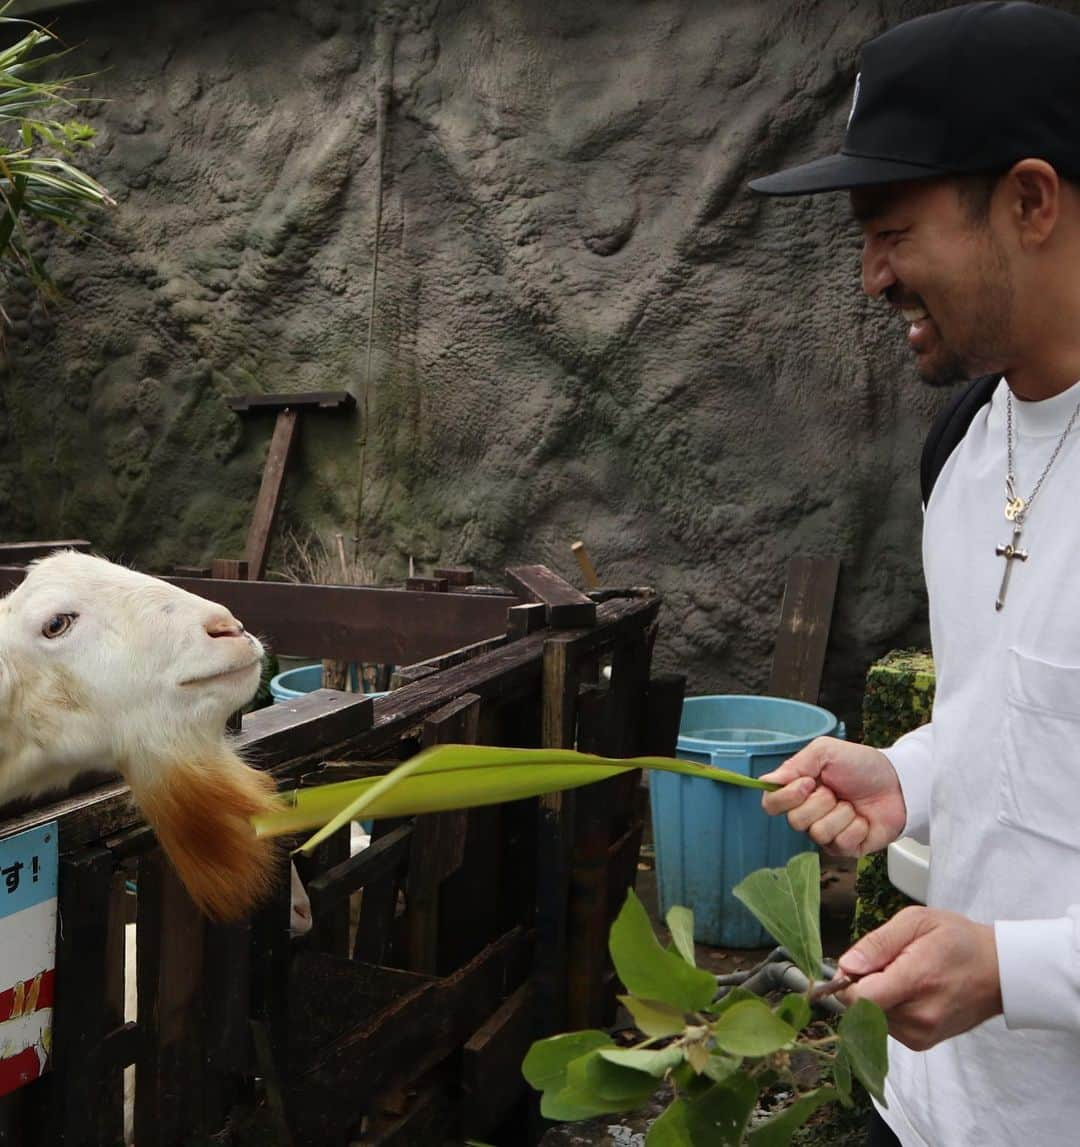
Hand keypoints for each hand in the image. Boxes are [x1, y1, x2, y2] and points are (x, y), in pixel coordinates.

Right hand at [759, 736, 906, 855]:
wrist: (898, 782)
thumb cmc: (861, 765)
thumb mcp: (825, 751)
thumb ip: (795, 764)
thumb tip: (767, 782)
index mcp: (798, 790)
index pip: (770, 803)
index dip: (786, 797)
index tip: (808, 782)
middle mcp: (808, 813)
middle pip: (794, 821)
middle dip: (821, 802)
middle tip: (836, 791)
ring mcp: (826, 833)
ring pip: (817, 833)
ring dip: (841, 814)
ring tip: (852, 804)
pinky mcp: (845, 848)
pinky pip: (839, 843)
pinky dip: (855, 827)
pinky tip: (863, 819)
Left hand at [836, 907, 1002, 1050]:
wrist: (999, 972)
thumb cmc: (959, 940)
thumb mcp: (916, 921)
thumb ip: (877, 943)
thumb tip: (846, 965)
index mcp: (915, 982)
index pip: (859, 997)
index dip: (847, 979)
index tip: (859, 962)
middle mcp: (917, 1017)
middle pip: (862, 1007)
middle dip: (864, 984)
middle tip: (889, 963)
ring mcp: (921, 1034)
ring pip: (871, 1017)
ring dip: (877, 996)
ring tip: (903, 975)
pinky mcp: (922, 1043)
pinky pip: (886, 1025)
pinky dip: (888, 1007)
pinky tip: (909, 991)